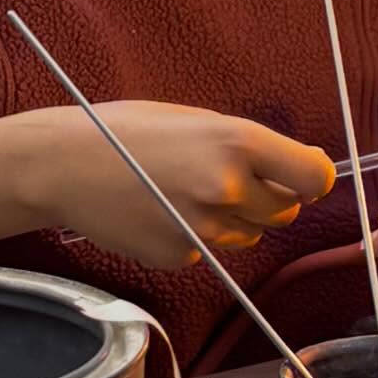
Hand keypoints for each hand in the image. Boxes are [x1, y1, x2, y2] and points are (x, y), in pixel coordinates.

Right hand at [19, 102, 334, 271]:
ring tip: (186, 191)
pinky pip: (208, 250)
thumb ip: (248, 145)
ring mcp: (203, 229)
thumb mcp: (197, 120)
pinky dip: (194, 236)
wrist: (63, 165)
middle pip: (285, 212)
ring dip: (233, 219)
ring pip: (248, 235)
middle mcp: (227, 188)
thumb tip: (301, 167)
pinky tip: (159, 211)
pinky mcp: (178, 257)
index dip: (312, 178)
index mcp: (237, 142)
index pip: (314, 177)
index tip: (302, 176)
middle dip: (270, 198)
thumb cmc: (129, 130)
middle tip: (232, 179)